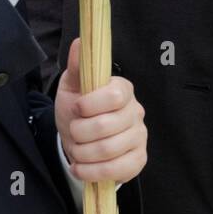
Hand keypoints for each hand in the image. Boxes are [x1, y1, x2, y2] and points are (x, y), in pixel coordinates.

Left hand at [54, 38, 146, 183]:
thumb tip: (81, 42)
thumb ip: (78, 67)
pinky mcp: (138, 161)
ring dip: (82, 153)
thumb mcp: (72, 87)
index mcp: (122, 90)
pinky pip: (116, 170)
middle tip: (73, 131)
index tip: (77, 107)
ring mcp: (140, 137)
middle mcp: (136, 112)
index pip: (113, 96)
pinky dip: (91, 171)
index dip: (90, 104)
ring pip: (108, 150)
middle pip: (106, 126)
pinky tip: (80, 167)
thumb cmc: (77, 110)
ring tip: (76, 150)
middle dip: (79, 132)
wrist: (80, 140)